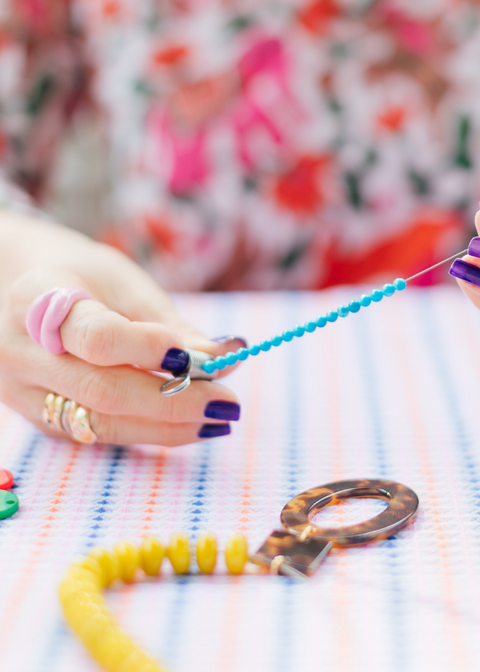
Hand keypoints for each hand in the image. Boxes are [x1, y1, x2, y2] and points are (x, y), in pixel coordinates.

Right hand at [0, 215, 244, 444]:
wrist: (20, 288)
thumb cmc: (83, 278)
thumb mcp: (127, 285)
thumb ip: (173, 325)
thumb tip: (226, 357)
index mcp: (37, 299)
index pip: (96, 336)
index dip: (148, 350)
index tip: (198, 358)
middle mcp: (20, 351)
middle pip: (103, 390)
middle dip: (175, 401)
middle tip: (227, 404)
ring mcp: (23, 392)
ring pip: (103, 423)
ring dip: (169, 426)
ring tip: (218, 419)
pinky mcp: (39, 418)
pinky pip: (100, 433)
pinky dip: (150, 431)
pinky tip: (190, 425)